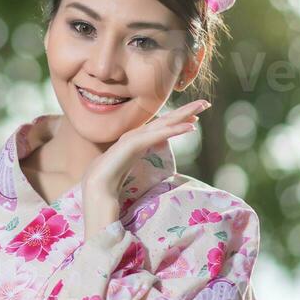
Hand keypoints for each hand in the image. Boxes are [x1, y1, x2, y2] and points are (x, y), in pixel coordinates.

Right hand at [81, 99, 210, 234]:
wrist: (95, 196)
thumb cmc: (108, 190)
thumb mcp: (128, 174)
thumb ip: (136, 166)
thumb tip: (147, 168)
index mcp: (133, 145)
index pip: (158, 129)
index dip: (176, 123)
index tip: (193, 120)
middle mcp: (133, 138)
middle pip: (163, 121)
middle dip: (184, 111)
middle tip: (204, 103)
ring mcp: (132, 140)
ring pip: (163, 123)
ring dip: (183, 114)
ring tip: (202, 107)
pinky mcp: (132, 145)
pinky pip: (158, 135)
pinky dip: (175, 130)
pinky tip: (190, 127)